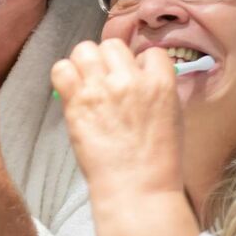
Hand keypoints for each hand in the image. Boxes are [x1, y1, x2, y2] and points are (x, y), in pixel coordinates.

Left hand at [52, 40, 198, 235]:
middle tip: (104, 82)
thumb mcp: (173, 119)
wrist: (137, 191)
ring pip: (85, 50)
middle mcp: (132, 79)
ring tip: (85, 85)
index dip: (138, 65)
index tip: (133, 80)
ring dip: (84, 64)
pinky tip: (70, 92)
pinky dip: (63, 76)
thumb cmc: (158, 164)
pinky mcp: (78, 102)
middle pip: (112, 45)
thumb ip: (158, 91)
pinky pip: (61, 68)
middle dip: (108, 61)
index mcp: (162, 83)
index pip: (148, 52)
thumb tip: (141, 76)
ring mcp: (102, 89)